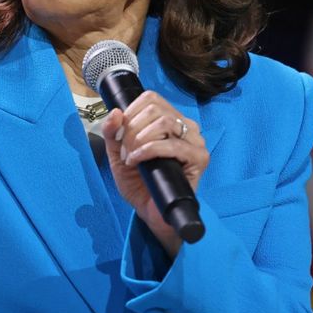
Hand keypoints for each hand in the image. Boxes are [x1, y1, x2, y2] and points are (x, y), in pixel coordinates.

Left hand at [100, 91, 208, 257]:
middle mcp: (186, 127)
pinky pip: (172, 144)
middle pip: (155, 109)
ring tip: (131, 158)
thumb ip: (112, 133)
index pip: (150, 98)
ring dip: (139, 139)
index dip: (130, 113)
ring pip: (164, 121)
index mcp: (170, 121)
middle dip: (132, 130)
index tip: (120, 137)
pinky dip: (149, 150)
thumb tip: (114, 112)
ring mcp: (195, 142)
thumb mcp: (118, 155)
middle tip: (125, 152)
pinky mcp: (199, 158)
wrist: (152, 214)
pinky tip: (137, 161)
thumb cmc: (140, 184)